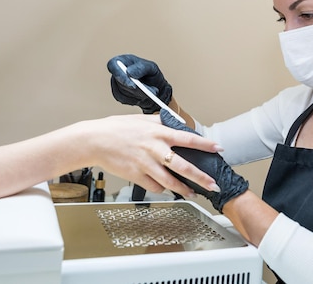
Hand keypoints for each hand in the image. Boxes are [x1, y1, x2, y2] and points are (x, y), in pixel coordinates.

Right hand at [81, 114, 220, 198]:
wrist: (95, 141)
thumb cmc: (116, 129)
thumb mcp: (141, 119)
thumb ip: (160, 121)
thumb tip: (175, 122)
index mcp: (158, 132)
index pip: (188, 138)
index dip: (205, 144)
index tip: (218, 149)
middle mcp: (154, 148)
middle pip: (183, 165)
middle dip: (201, 177)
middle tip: (213, 184)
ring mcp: (145, 163)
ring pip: (170, 181)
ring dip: (184, 189)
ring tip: (193, 193)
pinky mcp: (136, 175)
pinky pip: (154, 186)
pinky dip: (161, 188)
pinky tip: (165, 187)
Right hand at [107, 54, 171, 113]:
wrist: (154, 87)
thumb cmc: (151, 73)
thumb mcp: (151, 67)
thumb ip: (141, 67)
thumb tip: (129, 72)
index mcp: (123, 60)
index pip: (113, 65)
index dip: (120, 75)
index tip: (132, 85)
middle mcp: (117, 71)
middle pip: (120, 82)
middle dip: (136, 89)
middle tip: (152, 92)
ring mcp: (116, 84)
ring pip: (122, 93)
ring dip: (138, 95)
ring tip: (151, 93)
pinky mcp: (118, 95)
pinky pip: (124, 100)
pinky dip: (135, 100)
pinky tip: (144, 97)